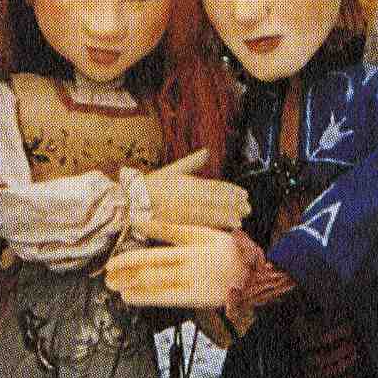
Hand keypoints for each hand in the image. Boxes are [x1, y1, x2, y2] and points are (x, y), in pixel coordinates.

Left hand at [103, 222, 266, 312]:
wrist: (256, 278)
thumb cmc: (230, 253)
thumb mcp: (208, 234)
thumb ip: (179, 229)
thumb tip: (149, 220)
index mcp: (198, 239)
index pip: (167, 232)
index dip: (143, 231)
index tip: (124, 229)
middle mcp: (193, 259)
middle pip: (154, 260)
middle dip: (127, 264)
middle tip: (107, 268)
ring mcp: (194, 279)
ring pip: (156, 279)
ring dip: (131, 281)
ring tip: (112, 283)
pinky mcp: (195, 297)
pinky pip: (165, 297)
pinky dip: (145, 297)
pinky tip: (129, 296)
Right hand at [135, 148, 250, 236]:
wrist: (129, 203)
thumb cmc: (150, 186)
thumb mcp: (171, 171)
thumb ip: (191, 163)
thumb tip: (207, 151)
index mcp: (186, 181)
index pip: (214, 185)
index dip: (230, 190)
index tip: (244, 193)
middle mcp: (186, 194)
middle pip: (215, 198)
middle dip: (233, 202)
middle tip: (248, 206)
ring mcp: (182, 208)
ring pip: (210, 211)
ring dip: (228, 214)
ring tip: (242, 217)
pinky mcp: (177, 222)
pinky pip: (200, 223)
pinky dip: (216, 224)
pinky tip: (228, 226)